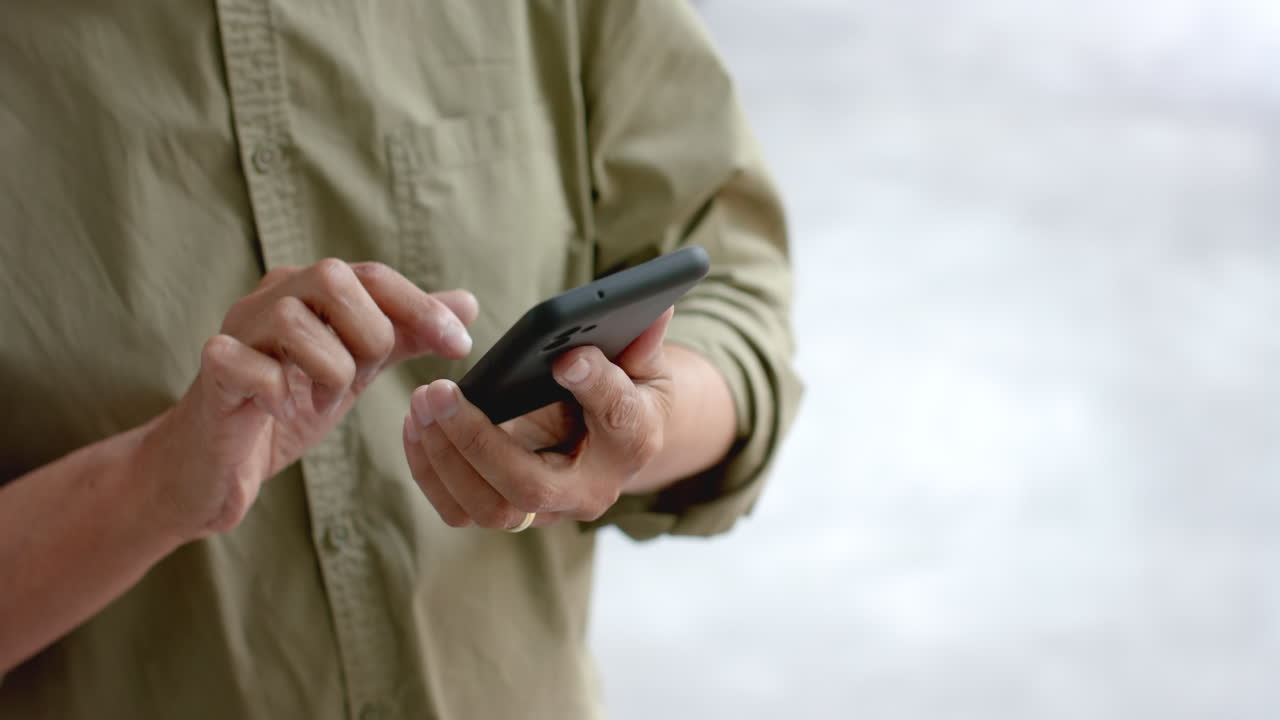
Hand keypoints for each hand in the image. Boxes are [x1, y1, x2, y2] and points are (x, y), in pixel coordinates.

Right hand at [136, 260, 478, 540]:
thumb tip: (466, 303)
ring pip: (292, 320)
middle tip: (367, 375)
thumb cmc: (284, 409)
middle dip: (368, 332)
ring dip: (327, 369)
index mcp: (308, 292)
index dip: (422, 307)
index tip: (460, 346)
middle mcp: (269, 299)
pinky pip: (246, 365)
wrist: (213, 468)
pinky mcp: (208, 376)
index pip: (372, 274)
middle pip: (331, 275)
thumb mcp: (358, 369)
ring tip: (323, 399)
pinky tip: (281, 409)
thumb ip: (406, 336)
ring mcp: (234, 333)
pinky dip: (277, 391)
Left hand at [403, 308, 676, 528]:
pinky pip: (459, 509)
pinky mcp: (507, 511)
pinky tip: (415, 425)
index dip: (595, 387)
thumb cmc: (626, 391)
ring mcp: (546, 510)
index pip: (618, 420)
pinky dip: (429, 470)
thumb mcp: (644, 363)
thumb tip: (654, 307)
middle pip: (529, 487)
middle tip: (441, 391)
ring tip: (421, 401)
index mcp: (634, 442)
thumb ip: (641, 340)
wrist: (612, 441)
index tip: (566, 356)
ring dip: (444, 456)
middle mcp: (590, 490)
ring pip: (487, 508)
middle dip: (478, 442)